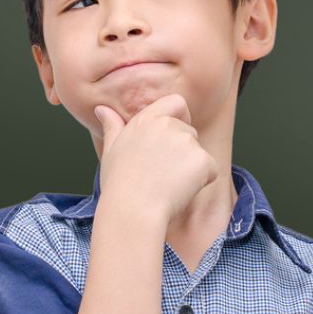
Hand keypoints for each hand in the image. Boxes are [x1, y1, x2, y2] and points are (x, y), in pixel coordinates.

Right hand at [94, 93, 218, 227]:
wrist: (133, 211)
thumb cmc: (119, 186)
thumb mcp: (110, 151)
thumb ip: (112, 126)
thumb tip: (102, 109)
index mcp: (147, 120)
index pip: (176, 102)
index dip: (181, 116)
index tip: (173, 135)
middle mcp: (168, 125)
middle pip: (189, 132)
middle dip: (182, 151)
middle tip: (162, 174)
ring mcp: (187, 141)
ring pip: (199, 153)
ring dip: (190, 167)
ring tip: (168, 185)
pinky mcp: (202, 160)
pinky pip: (210, 170)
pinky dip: (202, 181)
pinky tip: (180, 192)